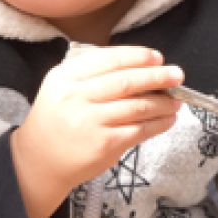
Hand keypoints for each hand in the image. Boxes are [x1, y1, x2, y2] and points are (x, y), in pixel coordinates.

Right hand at [11, 45, 182, 217]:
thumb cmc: (57, 120)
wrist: (39, 160)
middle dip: (157, 77)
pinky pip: (139, 129)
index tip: (157, 58)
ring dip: (163, 102)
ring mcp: (90, 122)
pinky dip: (158, 123)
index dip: (137, 57)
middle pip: (126, 82)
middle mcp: (76, 97)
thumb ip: (92, 74)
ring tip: (176, 100)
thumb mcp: (62, 87)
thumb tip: (139, 67)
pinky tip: (167, 119)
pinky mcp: (104, 144)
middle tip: (178, 75)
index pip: (109, 60)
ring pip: (137, 106)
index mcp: (66, 77)